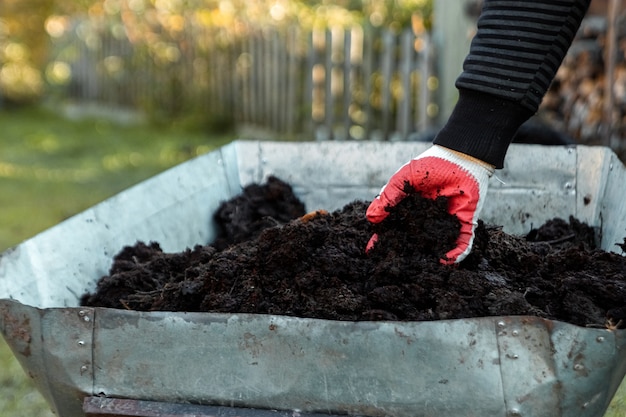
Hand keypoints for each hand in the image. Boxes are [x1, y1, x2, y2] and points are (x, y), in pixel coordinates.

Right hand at [366, 145, 493, 263]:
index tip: (371, 252)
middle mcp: (426, 219)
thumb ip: (387, 197)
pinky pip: (462, 243)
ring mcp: (445, 223)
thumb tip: (370, 218)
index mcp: (410, 209)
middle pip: (412, 241)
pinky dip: (456, 254)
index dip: (382, 239)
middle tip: (392, 267)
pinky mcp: (464, 224)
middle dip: (403, 255)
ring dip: (428, 258)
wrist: (461, 156)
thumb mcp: (403, 179)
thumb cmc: (430, 164)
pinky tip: (446, 262)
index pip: (393, 227)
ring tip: (418, 271)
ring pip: (436, 246)